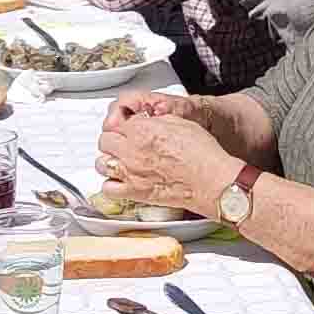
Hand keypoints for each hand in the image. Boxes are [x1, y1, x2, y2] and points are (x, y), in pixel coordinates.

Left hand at [96, 102, 232, 212]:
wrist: (211, 181)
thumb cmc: (202, 154)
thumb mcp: (181, 123)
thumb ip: (158, 120)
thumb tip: (149, 120)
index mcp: (142, 130)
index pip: (118, 122)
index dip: (124, 124)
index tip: (129, 128)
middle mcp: (131, 150)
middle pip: (105, 141)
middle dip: (113, 140)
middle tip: (123, 143)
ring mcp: (130, 172)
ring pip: (102, 163)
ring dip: (109, 160)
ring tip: (119, 161)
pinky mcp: (134, 192)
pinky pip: (108, 188)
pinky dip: (111, 184)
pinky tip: (121, 181)